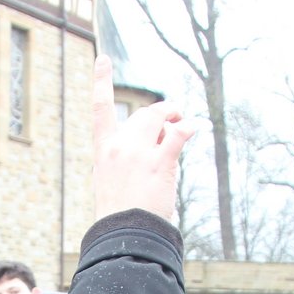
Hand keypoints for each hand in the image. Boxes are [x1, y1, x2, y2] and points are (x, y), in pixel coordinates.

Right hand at [90, 55, 192, 221]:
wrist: (124, 236)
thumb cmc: (121, 215)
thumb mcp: (114, 181)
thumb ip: (130, 158)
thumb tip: (163, 139)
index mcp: (104, 151)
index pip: (100, 108)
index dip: (101, 80)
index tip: (102, 57)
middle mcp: (119, 147)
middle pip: (142, 113)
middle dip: (161, 112)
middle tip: (173, 119)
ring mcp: (138, 154)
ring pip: (159, 117)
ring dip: (174, 117)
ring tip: (181, 124)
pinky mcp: (159, 163)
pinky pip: (177, 135)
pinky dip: (188, 128)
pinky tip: (193, 129)